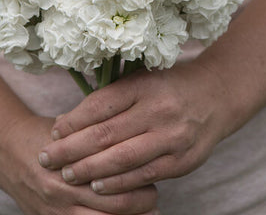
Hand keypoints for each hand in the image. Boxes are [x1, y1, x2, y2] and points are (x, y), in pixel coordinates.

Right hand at [0, 114, 158, 214]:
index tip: (151, 168)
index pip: (114, 174)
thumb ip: (96, 128)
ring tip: (149, 212)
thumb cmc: (44, 133)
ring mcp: (57, 210)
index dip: (138, 174)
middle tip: (154, 195)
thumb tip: (132, 125)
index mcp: (70, 160)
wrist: (6, 151)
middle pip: (114, 203)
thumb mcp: (68, 126)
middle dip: (141, 201)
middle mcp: (64, 189)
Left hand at [38, 62, 233, 194]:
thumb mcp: (140, 80)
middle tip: (48, 158)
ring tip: (68, 175)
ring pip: (122, 159)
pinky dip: (118, 183)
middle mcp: (158, 109)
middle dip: (72, 149)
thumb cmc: (168, 86)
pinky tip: (99, 186)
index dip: (73, 121)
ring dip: (90, 170)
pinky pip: (144, 176)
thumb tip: (67, 121)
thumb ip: (109, 97)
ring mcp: (172, 136)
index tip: (54, 132)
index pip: (100, 104)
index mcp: (144, 85)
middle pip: (106, 134)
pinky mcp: (182, 160)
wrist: (216, 96)